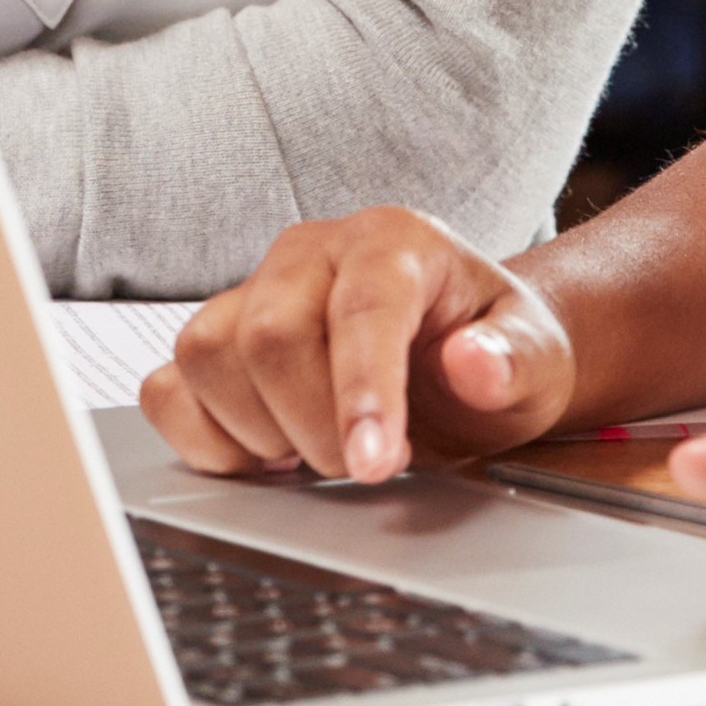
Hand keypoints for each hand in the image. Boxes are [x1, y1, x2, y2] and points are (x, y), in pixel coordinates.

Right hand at [144, 211, 574, 482]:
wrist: (465, 357)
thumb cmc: (494, 351)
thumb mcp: (536, 361)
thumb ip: (514, 360)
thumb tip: (474, 364)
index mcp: (393, 241)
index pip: (363, 307)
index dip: (362, 390)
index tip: (374, 464)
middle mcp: (311, 252)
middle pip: (269, 336)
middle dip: (316, 428)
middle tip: (368, 464)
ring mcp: (252, 291)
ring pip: (208, 357)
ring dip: (262, 433)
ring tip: (321, 450)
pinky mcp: (215, 340)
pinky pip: (168, 388)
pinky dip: (205, 439)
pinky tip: (265, 454)